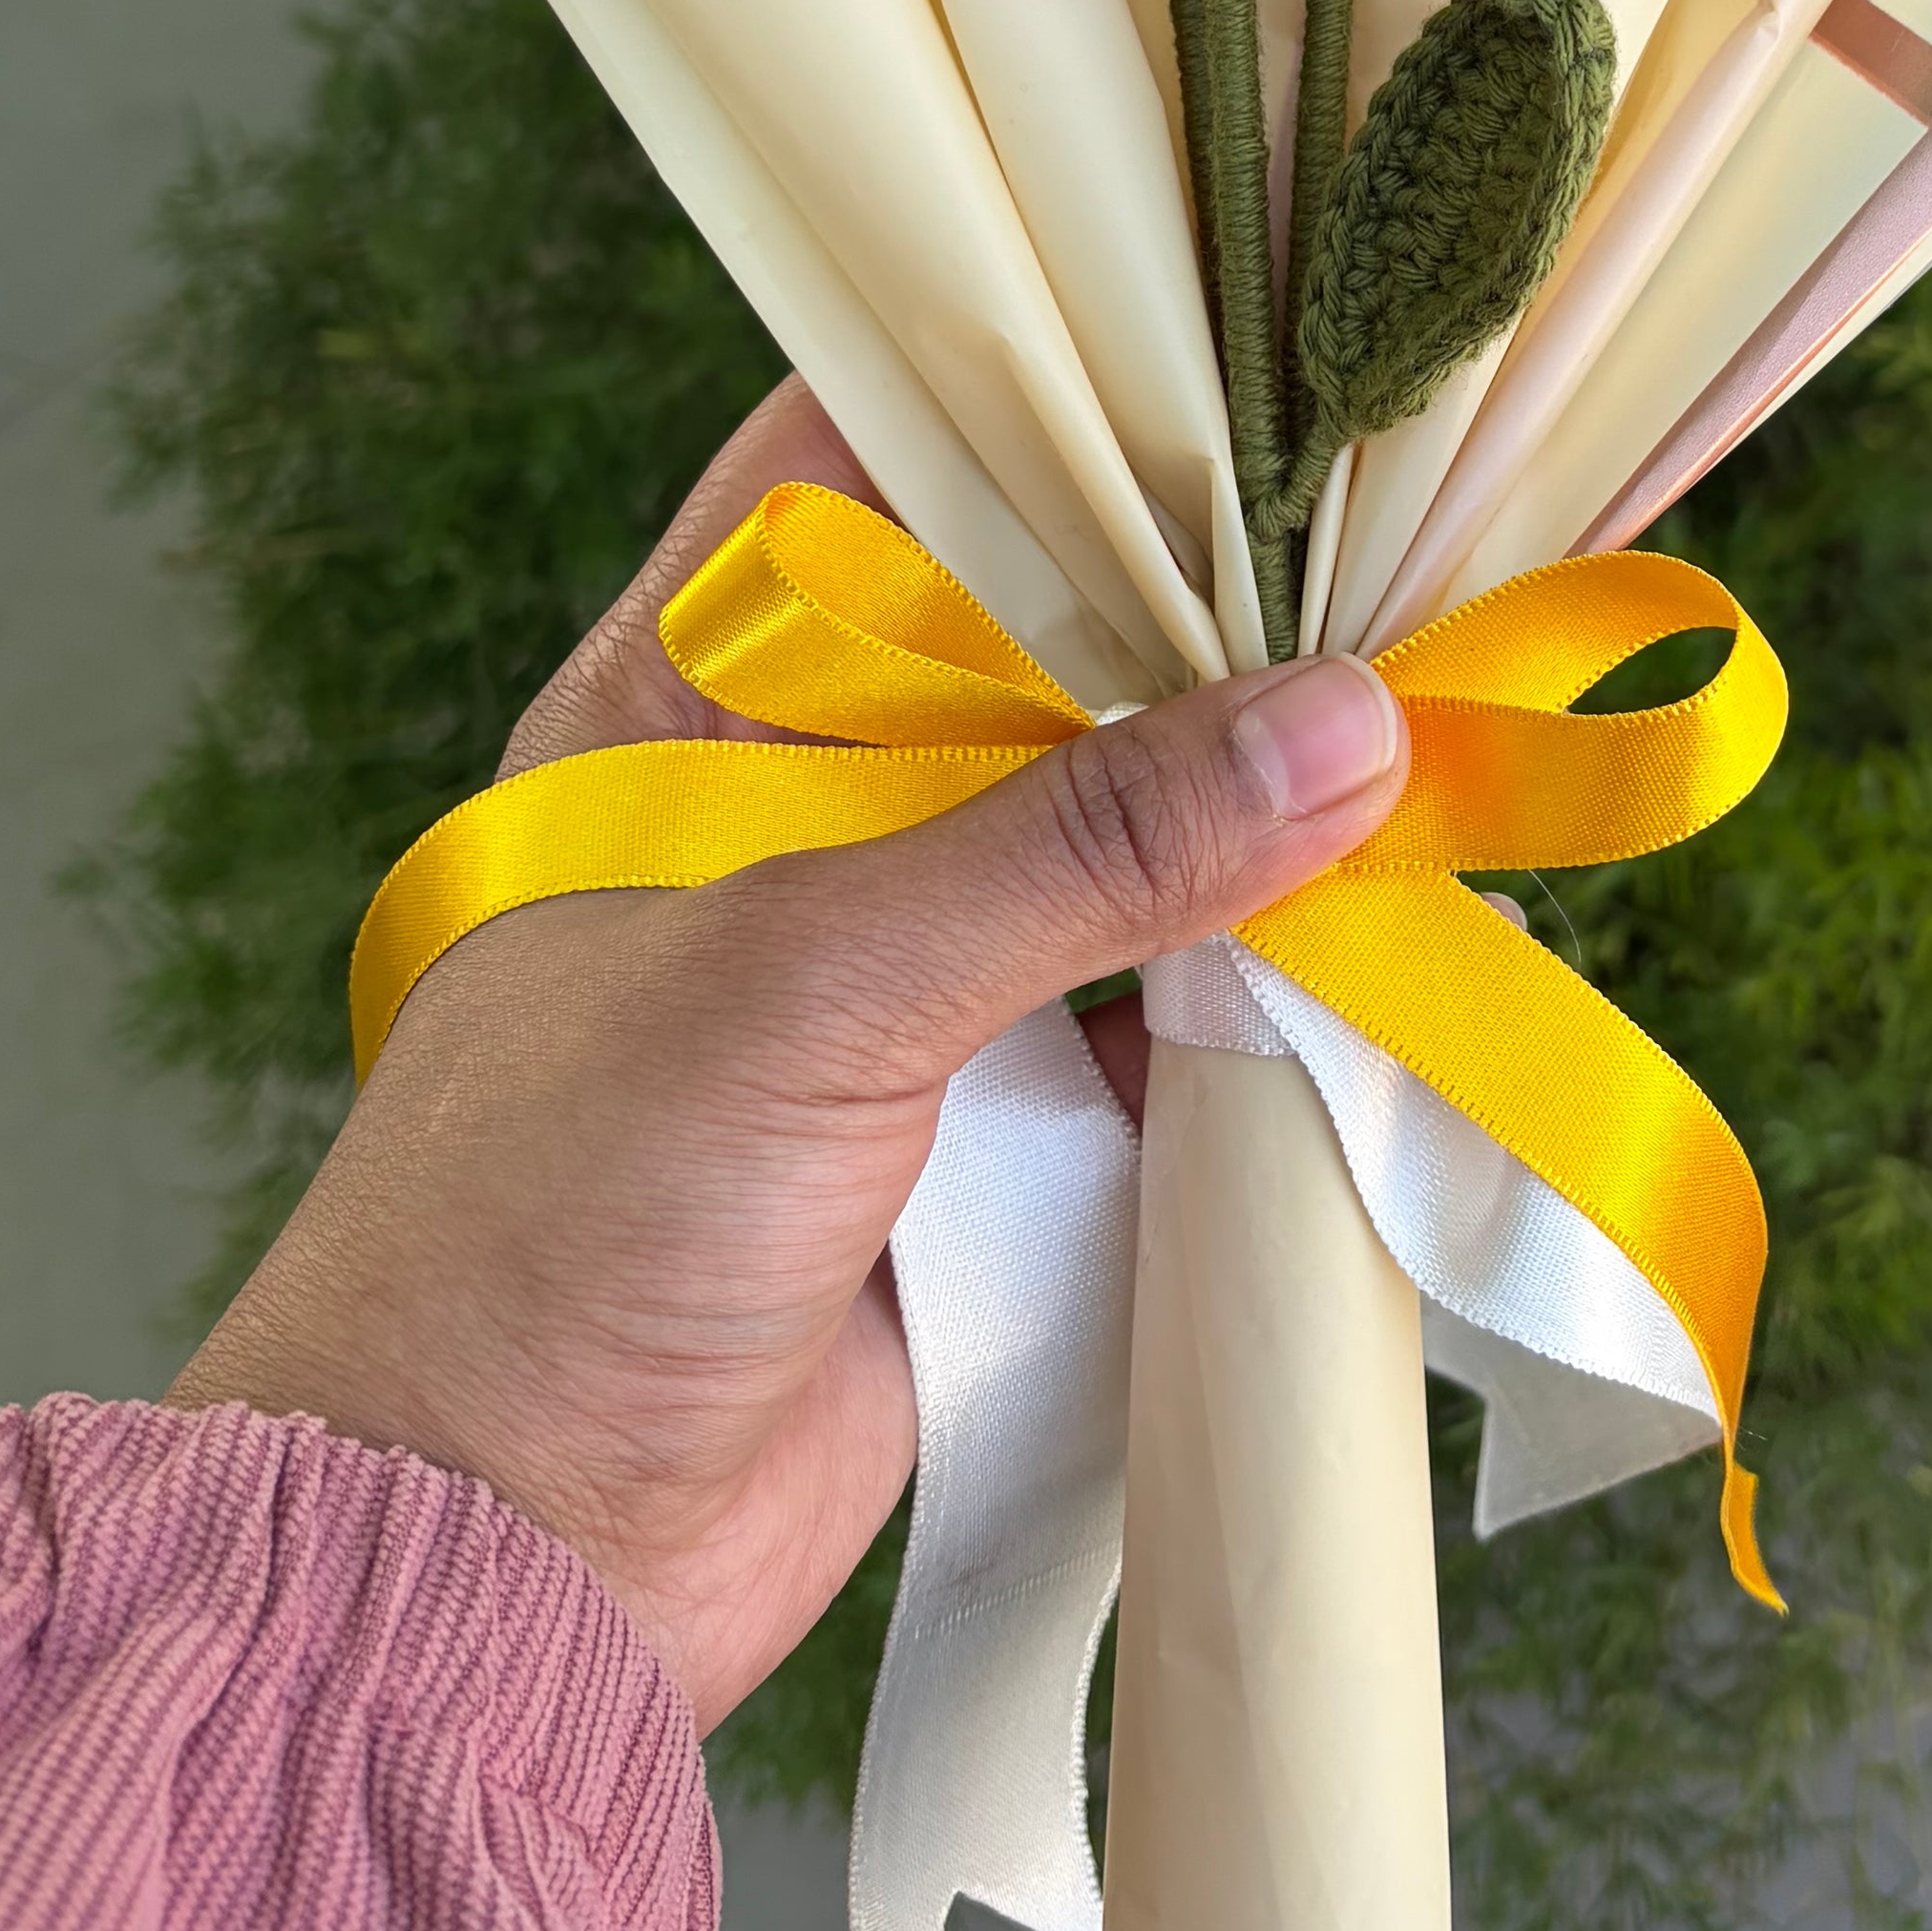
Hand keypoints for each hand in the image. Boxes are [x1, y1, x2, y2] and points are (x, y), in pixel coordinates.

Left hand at [170, 381, 1406, 1727]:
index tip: (1242, 355)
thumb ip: (1079, 849)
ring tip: (1444, 709)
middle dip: (1210, 615)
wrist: (487, 1576)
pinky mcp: (986, 1137)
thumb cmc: (554, 1233)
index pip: (869, 469)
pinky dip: (1268, 984)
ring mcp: (898, 978)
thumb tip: (1343, 725)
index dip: (1043, 405)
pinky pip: (1158, 1016)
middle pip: (1038, 651)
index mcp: (682, 709)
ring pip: (1118, 836)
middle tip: (1405, 544)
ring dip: (1260, 808)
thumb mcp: (809, 988)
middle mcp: (797, 812)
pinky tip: (1398, 926)